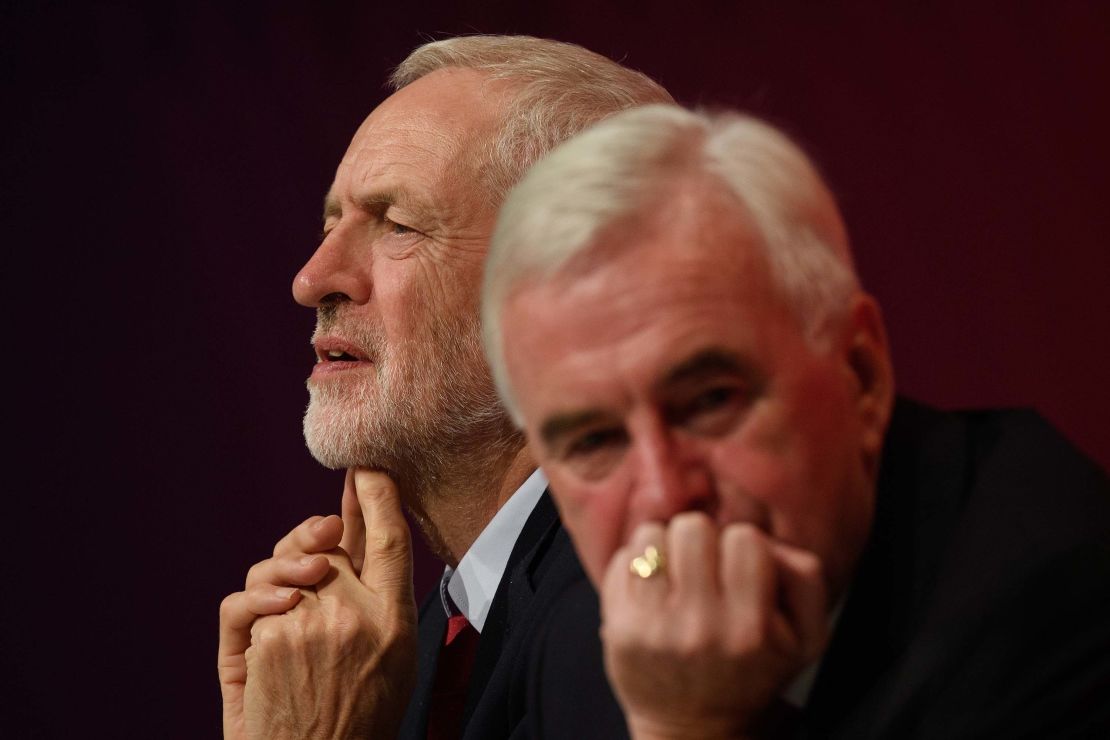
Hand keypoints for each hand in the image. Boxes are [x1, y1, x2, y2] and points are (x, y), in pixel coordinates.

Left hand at [219, 470, 416, 739]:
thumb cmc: (358, 717)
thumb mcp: (395, 660)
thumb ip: (382, 600)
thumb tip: (363, 545)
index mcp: (394, 621)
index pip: (390, 540)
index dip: (378, 496)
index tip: (366, 468)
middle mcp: (354, 616)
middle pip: (328, 545)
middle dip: (315, 541)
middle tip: (316, 550)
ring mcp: (307, 626)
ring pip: (282, 567)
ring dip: (280, 581)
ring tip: (290, 609)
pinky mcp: (266, 641)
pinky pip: (248, 596)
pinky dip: (252, 608)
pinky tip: (268, 627)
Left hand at [600, 513, 827, 739]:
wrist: (694, 728)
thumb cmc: (750, 672)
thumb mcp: (806, 637)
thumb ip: (804, 578)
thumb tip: (767, 540)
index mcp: (750, 628)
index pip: (744, 538)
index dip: (742, 544)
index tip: (738, 568)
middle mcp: (700, 628)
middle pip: (692, 528)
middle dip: (701, 540)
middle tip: (703, 567)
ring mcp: (654, 629)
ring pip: (652, 537)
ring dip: (666, 547)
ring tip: (676, 574)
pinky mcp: (620, 630)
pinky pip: (623, 560)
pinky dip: (638, 564)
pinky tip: (653, 589)